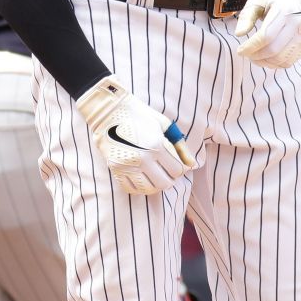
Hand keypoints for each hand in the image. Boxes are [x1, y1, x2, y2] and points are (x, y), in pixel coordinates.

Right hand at [75, 76, 195, 195]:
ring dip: (155, 184)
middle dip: (169, 178)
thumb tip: (192, 164)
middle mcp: (143, 158)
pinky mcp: (115, 169)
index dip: (180, 168)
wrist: (108, 111)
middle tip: (167, 170)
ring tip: (155, 174)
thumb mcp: (163, 124)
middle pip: (165, 183)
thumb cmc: (139, 114)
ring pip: (149, 189)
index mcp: (157, 145)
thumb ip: (179, 145)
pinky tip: (142, 177)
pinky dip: (139, 187)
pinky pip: (131, 189)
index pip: (177, 170)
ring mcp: (128, 165)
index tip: (176, 163)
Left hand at [235, 0, 300, 67]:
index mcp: (285, 10)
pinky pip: (290, 60)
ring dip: (265, 62)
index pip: (266, 36)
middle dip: (256, 56)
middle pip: (273, 49)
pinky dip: (276, 64)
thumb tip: (239, 34)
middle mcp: (298, 24)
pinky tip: (267, 59)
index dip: (250, 47)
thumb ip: (247, 16)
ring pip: (282, 58)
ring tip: (254, 57)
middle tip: (246, 54)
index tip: (240, 51)